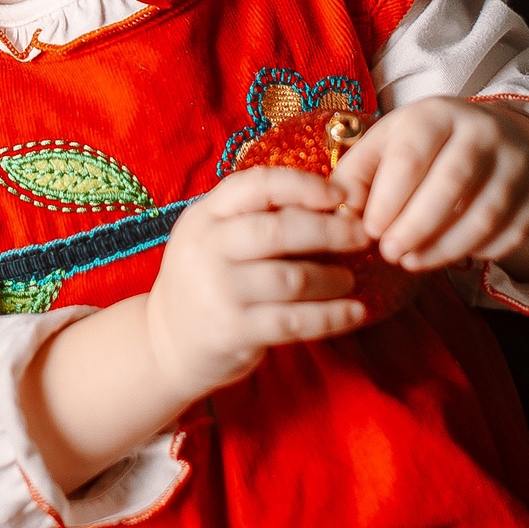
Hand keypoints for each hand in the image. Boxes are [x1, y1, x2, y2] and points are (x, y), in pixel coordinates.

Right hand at [140, 167, 371, 400]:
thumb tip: (333, 205)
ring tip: (349, 279)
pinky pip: (295, 322)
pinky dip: (331, 317)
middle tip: (363, 236)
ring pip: (291, 278)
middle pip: (278, 230)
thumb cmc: (207, 279)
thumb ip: (258, 218)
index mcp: (205, 215)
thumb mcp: (215, 238)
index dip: (304, 186)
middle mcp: (206, 247)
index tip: (341, 195)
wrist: (166, 342)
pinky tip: (354, 313)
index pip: (257, 185)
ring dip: (332, 278)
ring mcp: (218, 291)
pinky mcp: (233, 331)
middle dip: (329, 231)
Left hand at [329, 97, 528, 280]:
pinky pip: (509, 234)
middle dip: (416, 227)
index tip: (370, 231)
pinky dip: (478, 252)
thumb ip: (357, 174)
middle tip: (390, 253)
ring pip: (485, 214)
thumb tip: (340, 210)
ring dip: (445, 247)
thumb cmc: (424, 145)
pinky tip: (449, 256)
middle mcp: (484, 131)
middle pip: (451, 184)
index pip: (412, 156)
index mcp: (438, 114)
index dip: (389, 199)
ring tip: (412, 262)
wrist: (491, 135)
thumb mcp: (386, 144)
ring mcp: (517, 163)